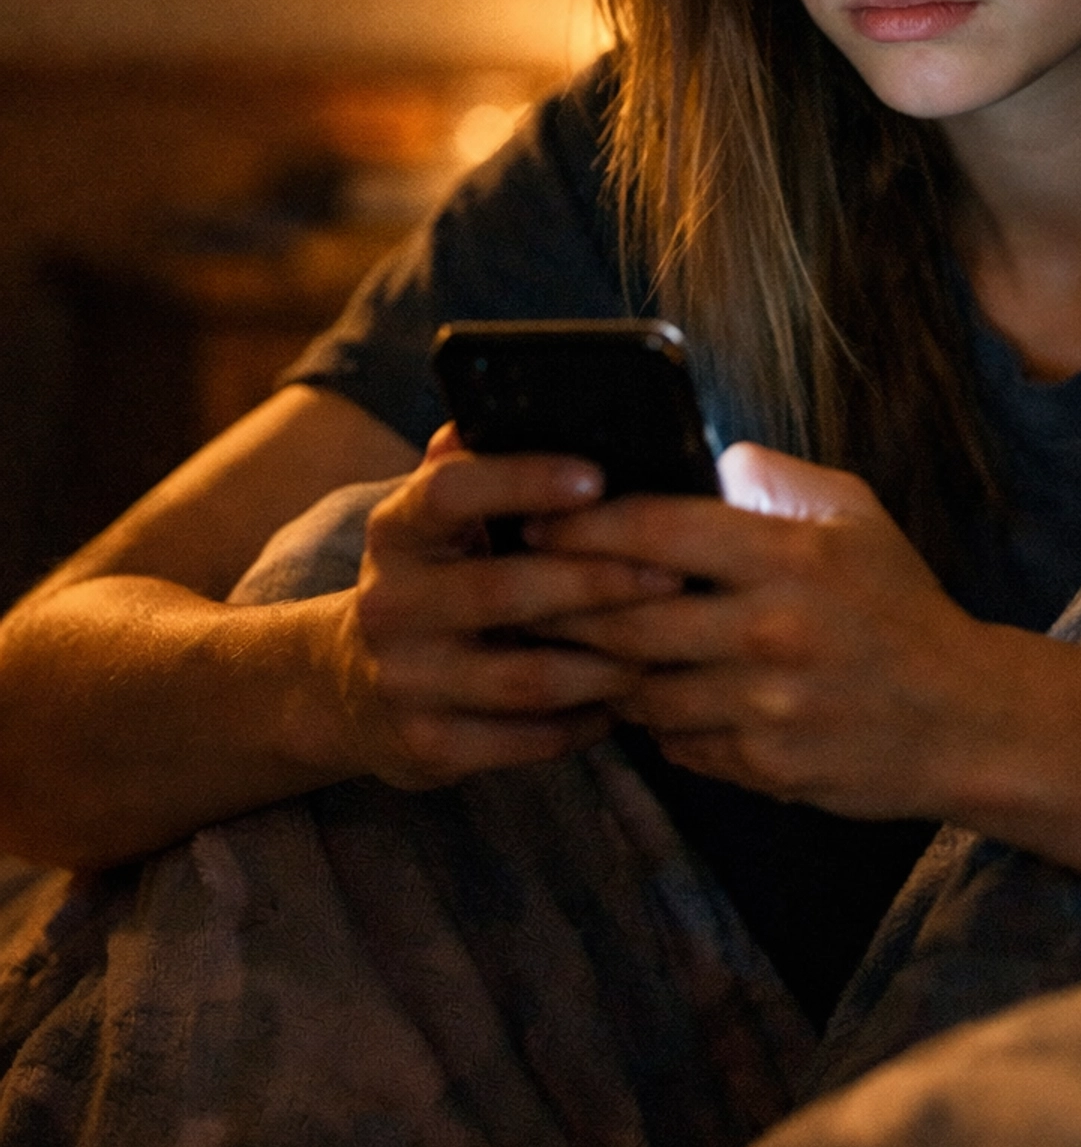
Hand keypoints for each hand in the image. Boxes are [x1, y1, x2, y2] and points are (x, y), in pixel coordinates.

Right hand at [335, 426, 684, 789]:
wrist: (341, 686)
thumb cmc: (428, 580)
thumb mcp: (432, 520)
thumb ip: (477, 462)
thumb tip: (538, 399)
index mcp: (396, 530)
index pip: (450, 491)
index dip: (523, 480)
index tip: (597, 476)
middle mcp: (389, 603)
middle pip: (503, 590)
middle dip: (597, 582)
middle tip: (673, 575)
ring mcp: (403, 681)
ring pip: (526, 678)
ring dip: (606, 664)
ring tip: (664, 647)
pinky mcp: (425, 748)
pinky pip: (524, 740)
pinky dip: (584, 723)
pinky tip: (625, 704)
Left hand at [525, 442, 996, 818]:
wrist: (965, 718)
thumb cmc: (900, 607)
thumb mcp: (855, 516)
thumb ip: (774, 480)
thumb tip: (701, 459)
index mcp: (788, 556)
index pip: (656, 532)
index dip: (582, 525)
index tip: (535, 522)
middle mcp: (771, 631)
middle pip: (626, 617)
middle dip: (563, 604)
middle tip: (523, 591)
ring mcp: (765, 706)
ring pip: (640, 687)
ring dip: (602, 669)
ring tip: (573, 648)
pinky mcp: (763, 765)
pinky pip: (675, 741)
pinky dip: (654, 721)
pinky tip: (649, 699)